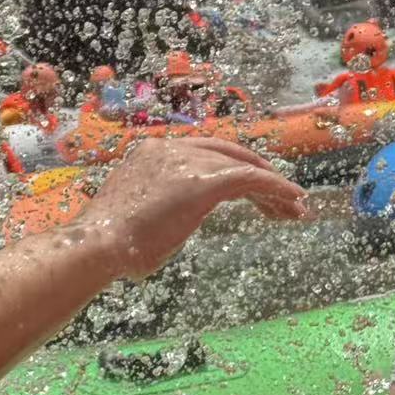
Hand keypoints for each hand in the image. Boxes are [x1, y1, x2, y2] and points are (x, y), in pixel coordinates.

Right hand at [83, 136, 304, 280]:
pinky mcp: (205, 181)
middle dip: (258, 175)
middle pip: (229, 154)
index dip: (233, 169)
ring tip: (296, 207)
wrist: (98, 245)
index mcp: (154, 152)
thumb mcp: (137, 213)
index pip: (205, 154)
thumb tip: (169, 220)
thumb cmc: (110, 243)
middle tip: (282, 199)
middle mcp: (173, 149)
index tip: (251, 192)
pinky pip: (252, 178)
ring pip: (244, 166)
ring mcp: (188, 161)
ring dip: (273, 187)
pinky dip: (277, 187)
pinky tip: (295, 200)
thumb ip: (159, 206)